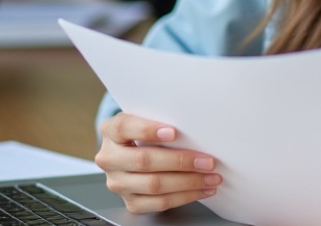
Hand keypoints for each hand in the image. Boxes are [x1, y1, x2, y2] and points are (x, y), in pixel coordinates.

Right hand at [95, 113, 220, 213]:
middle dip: (180, 161)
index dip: (148, 130)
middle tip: (207, 161)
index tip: (174, 132)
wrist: (132, 151)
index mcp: (111, 131)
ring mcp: (118, 183)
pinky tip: (202, 189)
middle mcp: (109, 158)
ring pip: (154, 185)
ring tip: (211, 177)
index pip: (124, 127)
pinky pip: (159, 203)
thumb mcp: (147, 118)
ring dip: (188, 182)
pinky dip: (185, 197)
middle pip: (144, 161)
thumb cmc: (145, 130)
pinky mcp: (130, 201)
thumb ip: (161, 119)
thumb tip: (195, 129)